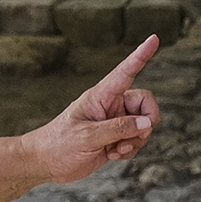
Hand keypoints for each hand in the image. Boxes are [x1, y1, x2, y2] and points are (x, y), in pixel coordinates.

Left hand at [31, 35, 161, 183]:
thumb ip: (119, 129)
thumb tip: (147, 123)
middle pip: (145, 104)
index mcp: (101, 95)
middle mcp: (111, 105)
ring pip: (144, 125)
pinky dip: (130, 150)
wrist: (45, 163)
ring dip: (136, 140)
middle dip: (146, 123)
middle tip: (133, 138)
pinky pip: (136, 140)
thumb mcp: (87, 136)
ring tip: (115, 150)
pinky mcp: (116, 138)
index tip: (154, 38)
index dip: (141, 55)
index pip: (126, 71)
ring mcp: (114, 121)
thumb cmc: (59, 144)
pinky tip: (112, 154)